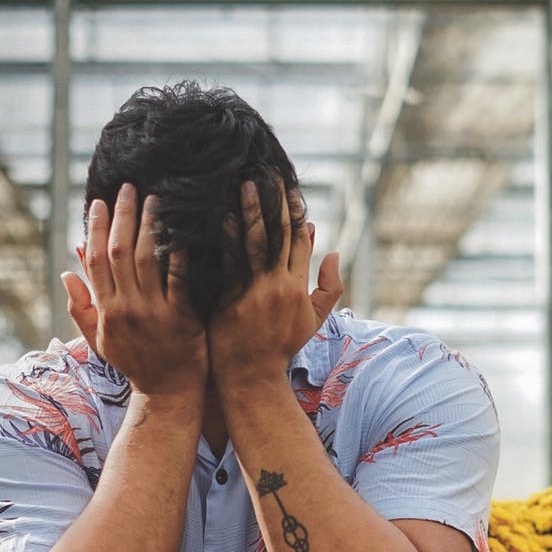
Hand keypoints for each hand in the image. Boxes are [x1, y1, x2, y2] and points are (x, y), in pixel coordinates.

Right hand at [61, 184, 207, 398]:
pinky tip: (181, 230)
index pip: (94, 260)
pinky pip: (177, 279)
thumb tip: (67, 271)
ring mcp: (153, 312)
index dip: (94, 228)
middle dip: (121, 216)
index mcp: (105, 310)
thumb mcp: (100, 338)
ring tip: (154, 198)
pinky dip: (177, 253)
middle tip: (128, 187)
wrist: (167, 392)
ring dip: (147, 225)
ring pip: (144, 260)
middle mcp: (125, 308)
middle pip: (117, 252)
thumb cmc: (134, 362)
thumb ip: (81, 305)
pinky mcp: (180, 317)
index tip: (98, 202)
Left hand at [207, 179, 342, 389]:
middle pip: (279, 236)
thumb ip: (329, 287)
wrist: (252, 377)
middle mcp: (279, 286)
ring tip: (243, 185)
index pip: (300, 241)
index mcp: (299, 288)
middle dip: (273, 203)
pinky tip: (219, 218)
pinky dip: (225, 240)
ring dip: (250, 212)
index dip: (295, 212)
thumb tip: (332, 250)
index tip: (288, 187)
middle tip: (265, 174)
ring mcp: (255, 293)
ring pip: (256, 244)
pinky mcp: (231, 300)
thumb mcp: (313, 320)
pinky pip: (229, 264)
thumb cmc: (280, 348)